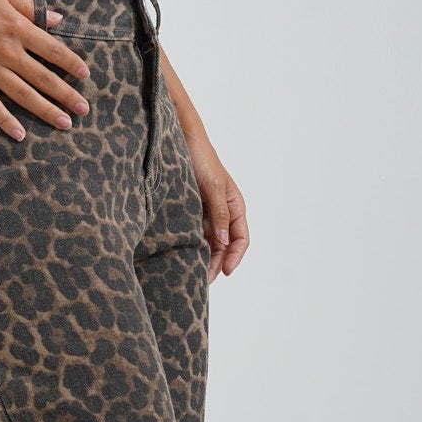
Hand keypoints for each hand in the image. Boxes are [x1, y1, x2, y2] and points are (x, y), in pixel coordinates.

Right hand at [0, 0, 90, 139]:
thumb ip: (29, 6)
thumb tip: (56, 19)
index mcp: (18, 28)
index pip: (54, 51)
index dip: (72, 64)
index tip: (85, 75)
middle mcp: (8, 52)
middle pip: (45, 78)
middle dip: (67, 96)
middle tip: (84, 110)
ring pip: (24, 95)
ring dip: (47, 111)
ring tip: (64, 124)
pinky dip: (6, 121)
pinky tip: (20, 134)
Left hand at [181, 123, 248, 281]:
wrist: (181, 140)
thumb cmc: (201, 159)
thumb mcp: (213, 187)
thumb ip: (219, 213)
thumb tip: (223, 241)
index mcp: (235, 206)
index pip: (241, 238)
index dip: (235, 257)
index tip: (226, 272)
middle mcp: (223, 212)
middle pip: (225, 245)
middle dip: (218, 263)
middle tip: (205, 280)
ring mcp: (207, 212)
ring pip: (209, 242)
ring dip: (204, 257)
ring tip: (194, 273)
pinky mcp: (191, 210)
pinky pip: (195, 233)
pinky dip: (192, 245)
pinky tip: (183, 255)